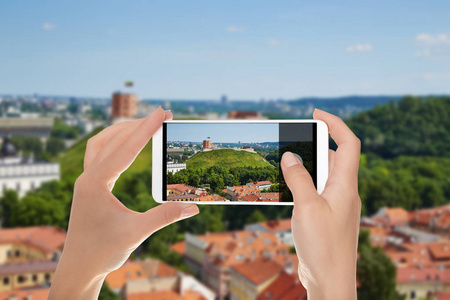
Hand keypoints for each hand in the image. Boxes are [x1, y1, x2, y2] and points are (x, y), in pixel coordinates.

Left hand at [49, 107, 198, 299]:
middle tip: (162, 114)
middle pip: (112, 139)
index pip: (126, 149)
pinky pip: (99, 154)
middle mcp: (87, 177)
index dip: (147, 129)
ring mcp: (86, 181)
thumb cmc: (102, 251)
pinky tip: (127, 145)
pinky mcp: (89, 186)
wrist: (79, 267)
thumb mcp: (136, 233)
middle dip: (138, 124)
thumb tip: (193, 206)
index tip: (162, 112)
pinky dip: (114, 143)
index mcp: (95, 183)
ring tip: (145, 123)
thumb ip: (164, 216)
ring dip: (122, 130)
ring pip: (101, 143)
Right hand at [281, 109, 360, 299]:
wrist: (331, 280)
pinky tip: (285, 189)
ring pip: (322, 175)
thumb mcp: (307, 207)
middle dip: (313, 145)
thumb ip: (298, 178)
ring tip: (282, 164)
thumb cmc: (324, 246)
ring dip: (304, 167)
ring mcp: (336, 204)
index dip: (335, 124)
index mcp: (345, 184)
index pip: (348, 143)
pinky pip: (315, 191)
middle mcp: (344, 191)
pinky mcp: (326, 216)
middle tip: (290, 140)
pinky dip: (302, 185)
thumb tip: (290, 155)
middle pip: (332, 157)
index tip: (315, 114)